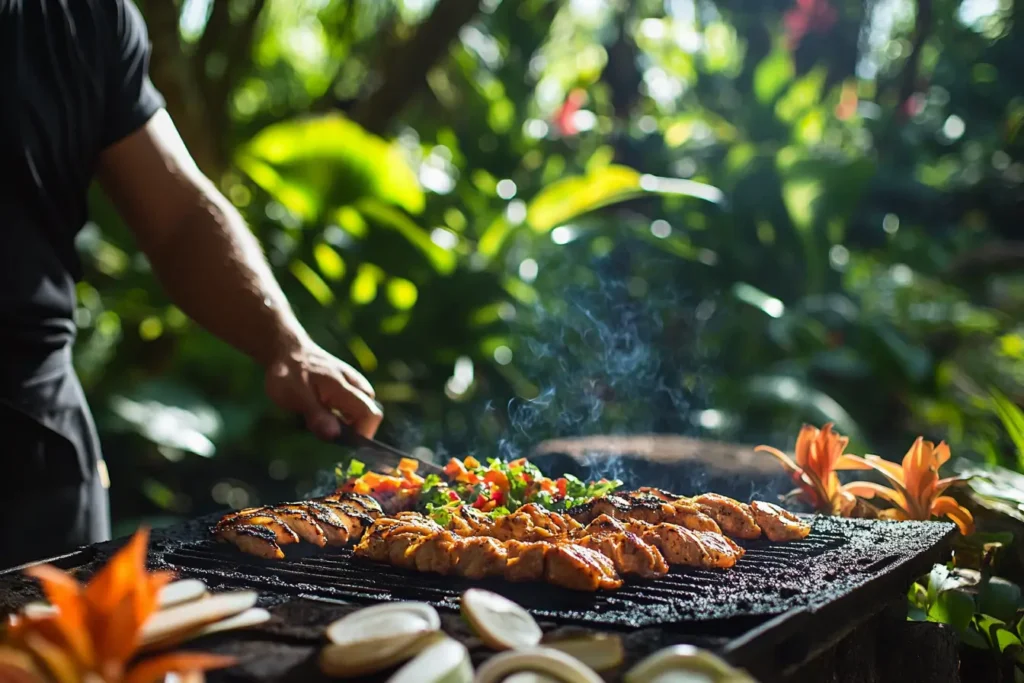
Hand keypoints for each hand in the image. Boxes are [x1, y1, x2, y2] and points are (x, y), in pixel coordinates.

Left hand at [264, 342, 382, 439]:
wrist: (288, 350)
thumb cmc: (289, 374)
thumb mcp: (295, 396)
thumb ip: (316, 415)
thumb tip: (334, 436)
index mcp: (343, 387)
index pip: (370, 414)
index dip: (364, 434)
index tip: (345, 446)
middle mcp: (355, 384)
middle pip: (372, 413)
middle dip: (357, 429)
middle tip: (332, 434)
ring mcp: (355, 383)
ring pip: (365, 409)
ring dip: (351, 422)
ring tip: (326, 422)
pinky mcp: (350, 384)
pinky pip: (358, 404)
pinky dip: (347, 414)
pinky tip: (328, 413)